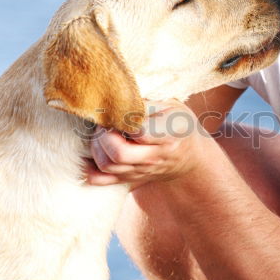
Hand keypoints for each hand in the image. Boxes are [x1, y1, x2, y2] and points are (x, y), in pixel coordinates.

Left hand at [85, 101, 211, 187]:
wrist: (189, 156)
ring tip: (103, 134)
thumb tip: (116, 99)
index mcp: (169, 134)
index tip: (122, 111)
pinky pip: (100, 180)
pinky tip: (94, 152)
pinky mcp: (130, 179)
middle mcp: (155, 156)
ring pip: (106, 165)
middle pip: (118, 153)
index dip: (124, 120)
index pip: (140, 132)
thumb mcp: (172, 105)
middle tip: (107, 123)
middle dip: (104, 135)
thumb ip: (146, 103)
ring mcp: (142, 171)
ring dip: (97, 147)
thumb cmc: (178, 124)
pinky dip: (90, 167)